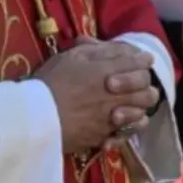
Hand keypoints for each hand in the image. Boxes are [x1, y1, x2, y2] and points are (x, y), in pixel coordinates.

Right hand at [33, 40, 159, 155]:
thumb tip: (118, 47)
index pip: (137, 63)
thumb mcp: (70, 57)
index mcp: (107, 72)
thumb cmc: (51, 81)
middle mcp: (115, 95)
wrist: (36, 116)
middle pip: (146, 90)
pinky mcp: (105, 136)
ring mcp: (112, 118)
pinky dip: (131, 126)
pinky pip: (128, 132)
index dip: (143, 60)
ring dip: (141, 105)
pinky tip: (125, 120)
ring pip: (142, 113)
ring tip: (135, 102)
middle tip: (141, 81)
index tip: (145, 59)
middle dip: (146, 84)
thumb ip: (95, 50)